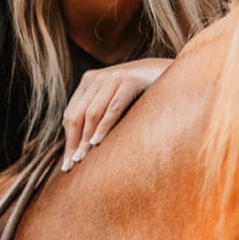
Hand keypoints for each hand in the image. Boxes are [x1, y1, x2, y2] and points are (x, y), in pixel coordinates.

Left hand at [61, 57, 171, 171]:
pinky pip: (113, 107)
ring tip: (82, 158)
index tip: (67, 163)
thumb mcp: (115, 99)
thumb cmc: (142, 94)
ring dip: (85, 138)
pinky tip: (97, 142)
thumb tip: (81, 146)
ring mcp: (114, 77)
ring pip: (92, 112)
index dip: (68, 139)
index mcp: (89, 81)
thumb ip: (99, 112)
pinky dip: (104, 126)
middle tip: (71, 165)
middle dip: (73, 142)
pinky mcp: (131, 80)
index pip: (71, 114)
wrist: (171, 74)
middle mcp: (97, 77)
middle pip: (77, 115)